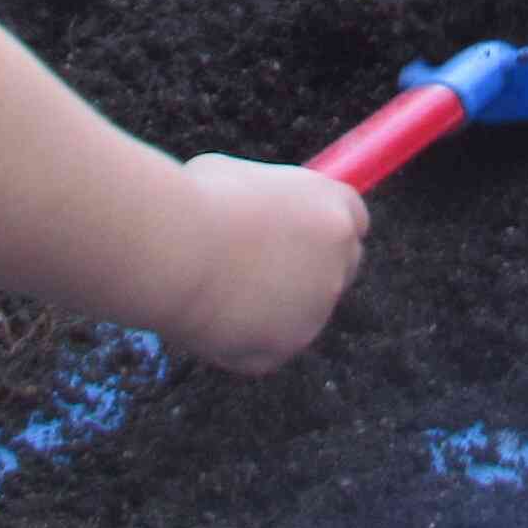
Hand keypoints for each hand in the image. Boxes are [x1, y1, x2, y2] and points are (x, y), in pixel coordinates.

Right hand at [159, 153, 368, 371]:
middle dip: (307, 270)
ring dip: (268, 306)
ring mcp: (316, 309)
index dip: (322, 229)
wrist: (175, 250)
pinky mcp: (287, 346)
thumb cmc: (197, 203)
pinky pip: (266, 345)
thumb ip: (270, 204)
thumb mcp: (243, 180)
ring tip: (214, 285)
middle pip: (339, 269)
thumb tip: (260, 212)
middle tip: (257, 267)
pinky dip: (240, 338)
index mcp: (334, 208)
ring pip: (297, 312)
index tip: (298, 233)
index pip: (352, 222)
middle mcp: (338, 261)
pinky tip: (208, 314)